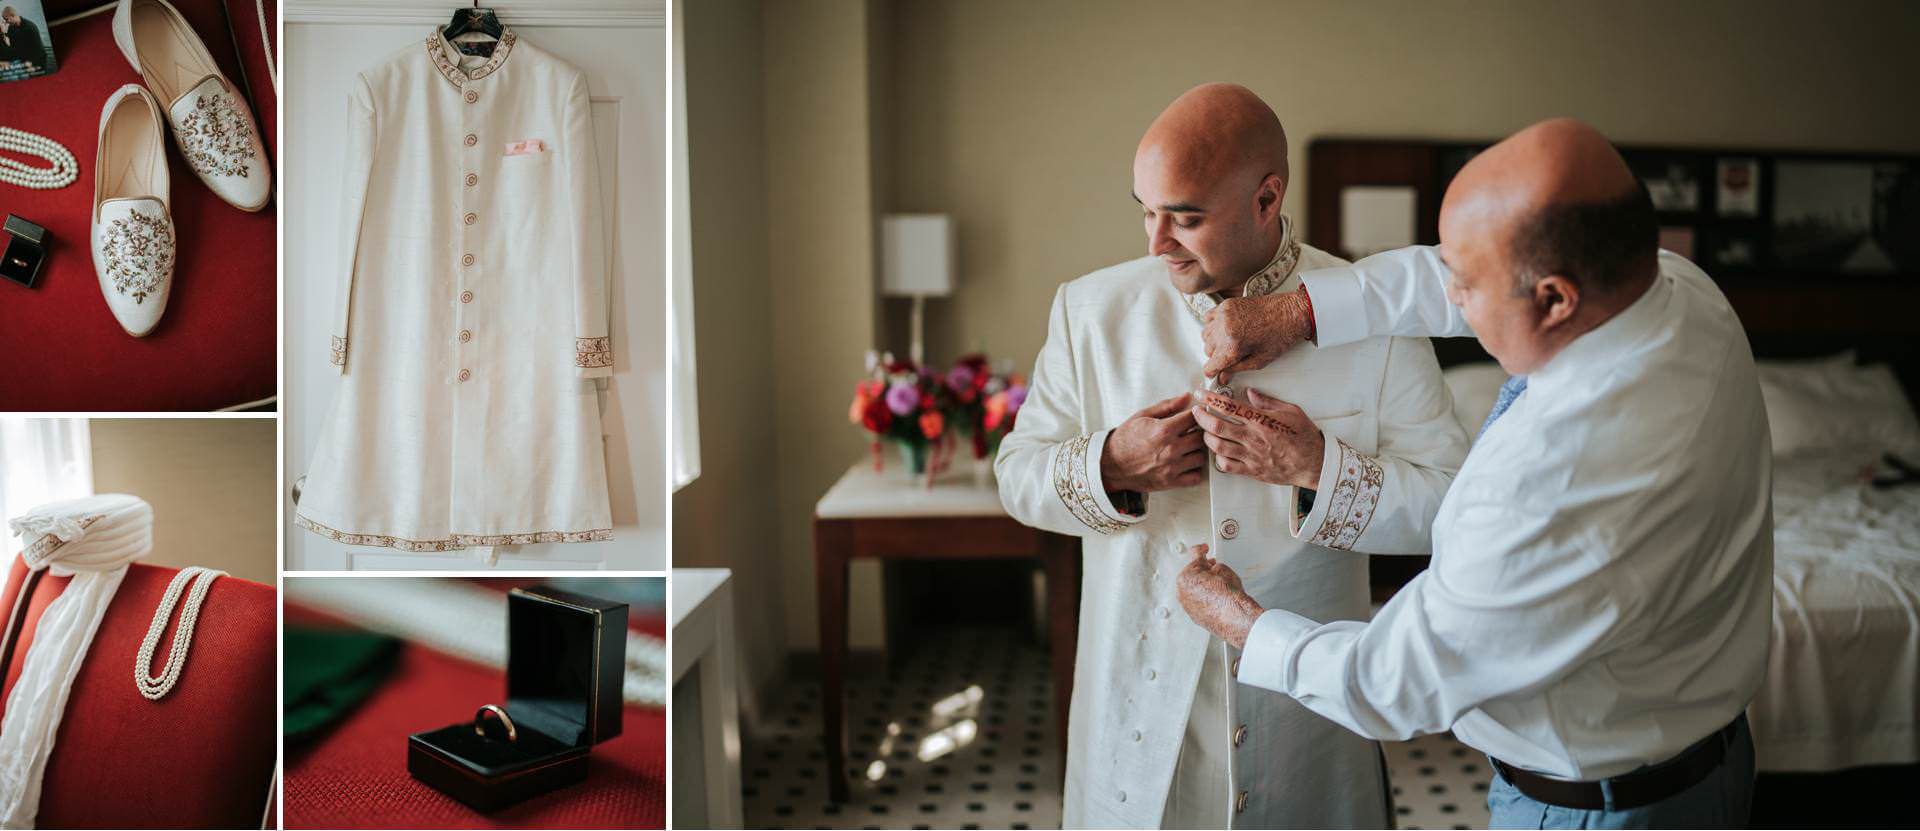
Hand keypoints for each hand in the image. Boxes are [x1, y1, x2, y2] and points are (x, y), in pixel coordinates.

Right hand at [1100, 393, 1205, 493]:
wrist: (1110, 465)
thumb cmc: (1124, 441)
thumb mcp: (1143, 416)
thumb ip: (1167, 406)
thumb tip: (1186, 397)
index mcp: (1164, 430)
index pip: (1194, 417)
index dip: (1196, 415)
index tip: (1194, 416)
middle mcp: (1170, 449)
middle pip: (1201, 437)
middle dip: (1199, 432)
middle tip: (1192, 431)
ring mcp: (1172, 467)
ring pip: (1201, 457)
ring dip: (1197, 451)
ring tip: (1188, 448)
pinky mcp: (1171, 482)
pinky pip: (1196, 477)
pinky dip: (1194, 470)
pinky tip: (1186, 463)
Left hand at [1175, 544, 1263, 648]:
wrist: (1236, 619)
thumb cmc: (1229, 597)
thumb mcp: (1223, 570)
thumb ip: (1212, 564)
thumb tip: (1211, 567)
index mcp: (1185, 578)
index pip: (1194, 558)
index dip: (1201, 551)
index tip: (1204, 549)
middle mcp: (1182, 593)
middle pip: (1192, 574)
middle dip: (1203, 570)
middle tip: (1213, 567)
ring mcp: (1187, 606)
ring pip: (1194, 589)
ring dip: (1204, 584)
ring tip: (1220, 583)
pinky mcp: (1195, 616)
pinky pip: (1198, 601)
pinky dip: (1205, 597)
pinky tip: (1218, 596)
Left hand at [1191, 389, 1324, 488]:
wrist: (1315, 463)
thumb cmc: (1305, 437)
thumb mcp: (1290, 411)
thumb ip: (1267, 402)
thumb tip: (1250, 393)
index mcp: (1261, 421)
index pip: (1228, 406)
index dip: (1210, 399)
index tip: (1200, 394)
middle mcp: (1253, 438)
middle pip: (1216, 426)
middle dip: (1200, 417)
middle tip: (1195, 412)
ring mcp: (1251, 456)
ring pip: (1217, 446)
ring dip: (1206, 437)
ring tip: (1204, 431)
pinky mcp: (1251, 471)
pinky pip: (1227, 466)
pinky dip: (1217, 459)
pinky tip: (1217, 452)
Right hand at [1202, 289, 1313, 384]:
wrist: (1291, 312)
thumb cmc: (1281, 335)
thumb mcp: (1260, 361)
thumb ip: (1237, 369)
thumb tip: (1224, 376)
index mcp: (1233, 346)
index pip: (1210, 365)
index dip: (1213, 372)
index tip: (1215, 373)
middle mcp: (1225, 330)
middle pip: (1207, 350)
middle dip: (1216, 357)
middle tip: (1229, 357)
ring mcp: (1224, 315)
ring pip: (1205, 335)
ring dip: (1214, 341)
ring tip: (1228, 343)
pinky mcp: (1226, 305)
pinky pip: (1208, 318)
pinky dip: (1213, 325)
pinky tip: (1224, 329)